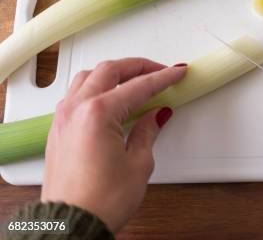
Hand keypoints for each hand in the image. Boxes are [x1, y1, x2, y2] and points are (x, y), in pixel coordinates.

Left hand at [42, 58, 187, 232]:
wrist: (71, 225)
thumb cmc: (99, 201)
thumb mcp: (138, 163)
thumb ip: (147, 131)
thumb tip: (156, 115)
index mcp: (99, 113)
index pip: (139, 85)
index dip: (163, 78)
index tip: (177, 73)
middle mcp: (76, 109)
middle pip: (111, 70)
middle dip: (139, 66)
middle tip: (160, 71)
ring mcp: (63, 117)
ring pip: (89, 77)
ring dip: (114, 73)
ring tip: (135, 80)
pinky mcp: (58, 129)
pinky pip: (77, 93)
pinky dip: (96, 86)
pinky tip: (111, 96)